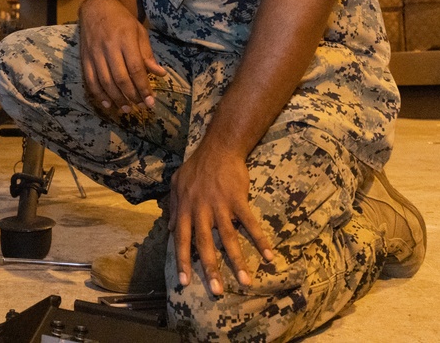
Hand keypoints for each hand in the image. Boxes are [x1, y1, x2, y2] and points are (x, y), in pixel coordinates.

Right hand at [78, 0, 164, 113]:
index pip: (135, 68)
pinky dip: (98, 94)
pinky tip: (107, 104)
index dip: (143, 87)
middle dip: (131, 96)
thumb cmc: (122, 20)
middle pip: (120, 78)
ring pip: (105, 81)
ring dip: (116, 98)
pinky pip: (90, 80)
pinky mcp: (85, 58)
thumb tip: (160, 74)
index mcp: (125, 39)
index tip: (150, 101)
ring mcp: (94, 54)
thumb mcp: (139, 32)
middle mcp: (109, 47)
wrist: (96, 8)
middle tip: (140, 107)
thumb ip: (147, 54)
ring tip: (127, 109)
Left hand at [169, 141, 272, 295]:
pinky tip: (269, 256)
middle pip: (204, 244)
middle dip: (210, 269)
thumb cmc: (196, 166)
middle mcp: (200, 209)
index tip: (184, 282)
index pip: (181, 240)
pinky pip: (250, 223)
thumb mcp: (177, 184)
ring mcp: (220, 205)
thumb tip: (170, 228)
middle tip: (217, 291)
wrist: (218, 148)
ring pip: (228, 237)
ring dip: (238, 261)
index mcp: (185, 208)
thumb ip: (173, 207)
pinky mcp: (238, 200)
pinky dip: (260, 239)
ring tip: (246, 282)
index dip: (182, 261)